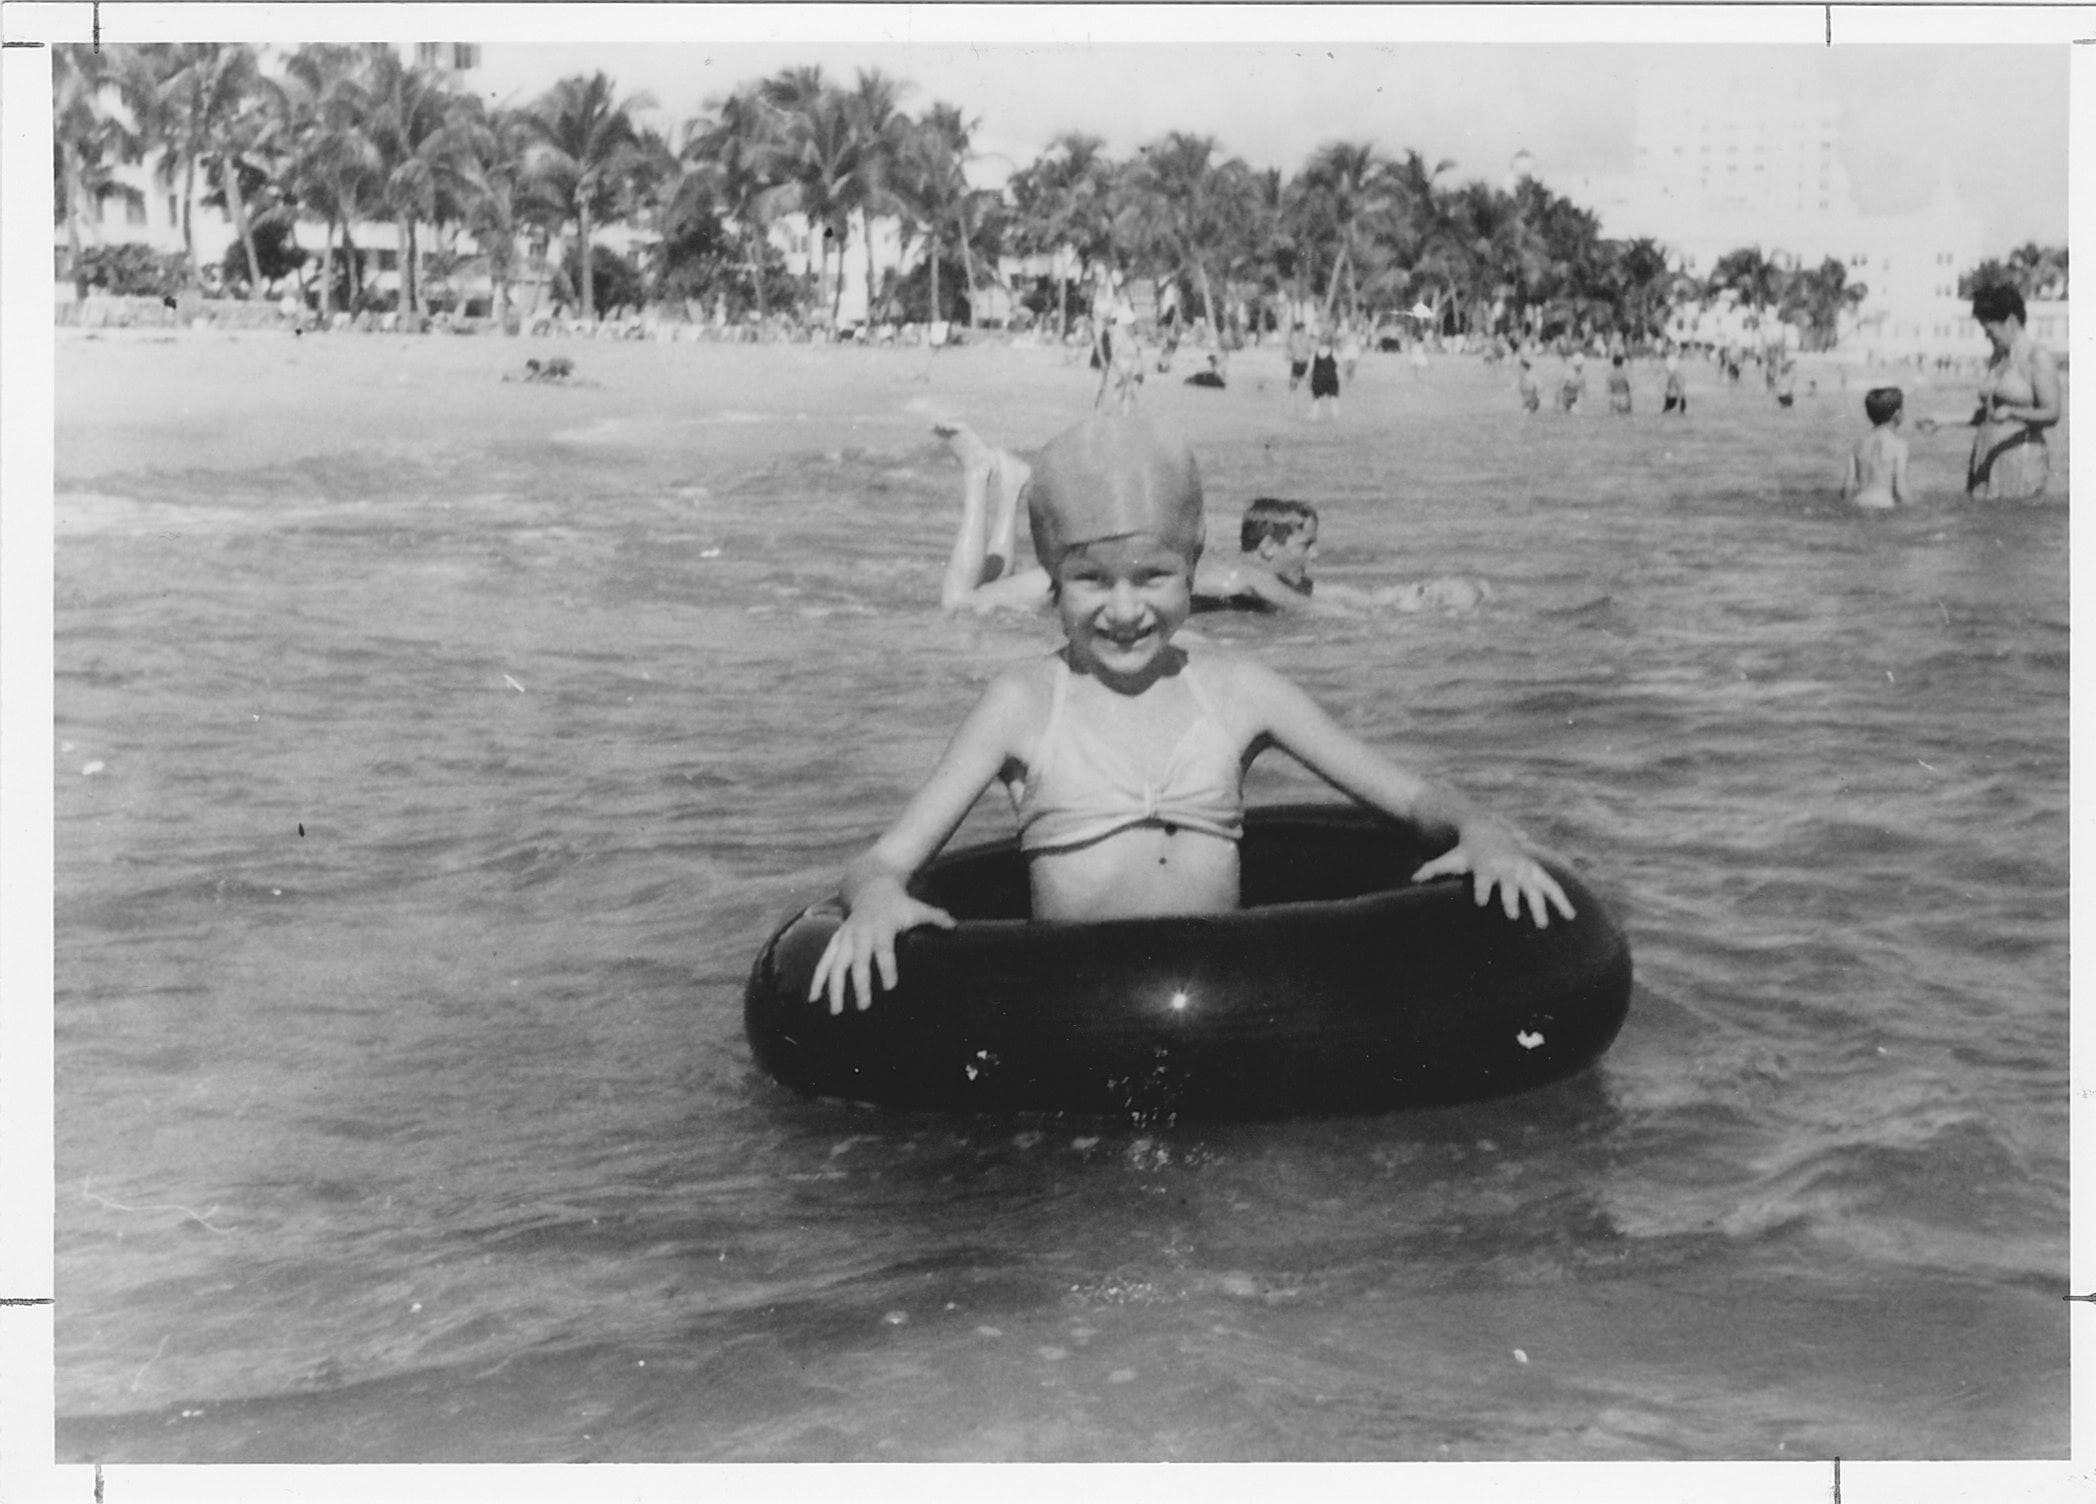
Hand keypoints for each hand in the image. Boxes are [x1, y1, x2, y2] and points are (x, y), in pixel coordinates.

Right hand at [808, 886, 956, 1014]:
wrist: (870, 886)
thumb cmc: (898, 903)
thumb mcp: (917, 907)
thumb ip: (936, 917)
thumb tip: (955, 925)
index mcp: (882, 927)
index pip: (884, 949)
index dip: (887, 967)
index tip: (891, 986)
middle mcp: (861, 934)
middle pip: (859, 961)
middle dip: (860, 984)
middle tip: (864, 1006)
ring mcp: (846, 938)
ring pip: (836, 964)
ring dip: (835, 988)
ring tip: (837, 1011)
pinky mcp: (836, 941)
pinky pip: (824, 961)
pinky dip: (817, 979)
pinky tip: (813, 999)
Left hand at [1412, 822, 1576, 927]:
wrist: (1488, 831)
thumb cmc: (1466, 852)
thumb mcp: (1450, 859)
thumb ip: (1433, 870)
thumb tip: (1413, 878)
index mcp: (1484, 867)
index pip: (1482, 880)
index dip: (1482, 890)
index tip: (1482, 902)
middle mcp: (1506, 869)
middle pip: (1509, 886)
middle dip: (1511, 900)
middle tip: (1513, 916)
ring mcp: (1523, 871)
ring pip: (1534, 888)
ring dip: (1539, 906)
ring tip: (1542, 925)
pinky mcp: (1536, 872)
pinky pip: (1552, 887)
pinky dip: (1562, 900)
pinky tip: (1570, 917)